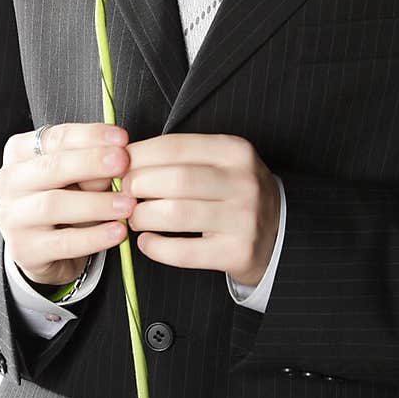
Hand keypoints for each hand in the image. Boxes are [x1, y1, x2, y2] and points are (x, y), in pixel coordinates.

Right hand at [0, 122, 137, 288]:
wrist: (42, 246)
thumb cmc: (62, 195)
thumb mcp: (74, 174)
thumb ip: (90, 165)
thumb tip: (117, 163)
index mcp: (19, 152)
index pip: (55, 137)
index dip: (91, 135)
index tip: (122, 138)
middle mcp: (8, 181)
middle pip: (52, 167)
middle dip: (92, 162)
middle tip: (124, 162)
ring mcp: (11, 217)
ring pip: (54, 205)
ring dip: (97, 203)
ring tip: (128, 204)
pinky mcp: (22, 249)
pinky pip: (62, 242)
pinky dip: (94, 237)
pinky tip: (118, 231)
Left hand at [122, 133, 280, 287]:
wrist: (279, 232)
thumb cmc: (235, 192)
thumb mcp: (222, 162)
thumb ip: (183, 157)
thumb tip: (127, 159)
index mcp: (235, 150)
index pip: (176, 146)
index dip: (140, 155)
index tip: (119, 164)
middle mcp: (243, 181)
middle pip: (175, 179)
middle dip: (138, 186)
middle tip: (123, 193)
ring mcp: (243, 218)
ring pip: (177, 214)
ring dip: (143, 216)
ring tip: (133, 217)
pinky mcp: (237, 252)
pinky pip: (185, 251)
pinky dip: (157, 248)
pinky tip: (146, 242)